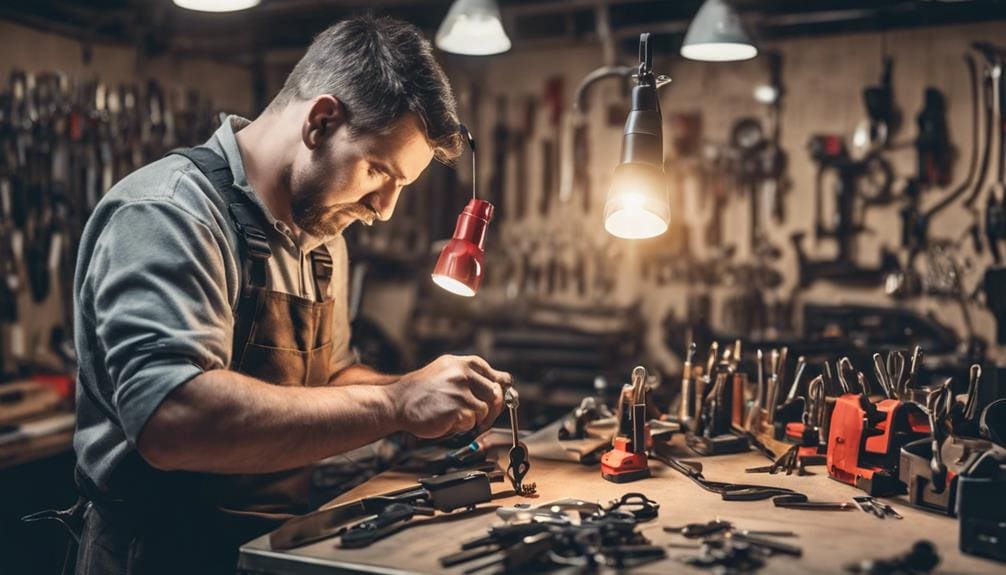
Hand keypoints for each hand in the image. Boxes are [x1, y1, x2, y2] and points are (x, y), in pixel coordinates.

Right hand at [390, 355, 511, 438]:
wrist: (396, 403)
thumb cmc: (422, 392)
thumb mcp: (447, 373)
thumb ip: (473, 377)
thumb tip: (506, 384)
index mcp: (464, 363)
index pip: (498, 377)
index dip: (499, 393)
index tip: (494, 402)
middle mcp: (464, 373)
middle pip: (496, 394)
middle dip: (491, 410)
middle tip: (477, 417)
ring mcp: (461, 390)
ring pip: (485, 411)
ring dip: (474, 419)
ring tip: (455, 416)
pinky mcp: (457, 408)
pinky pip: (472, 423)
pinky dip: (462, 426)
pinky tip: (447, 420)